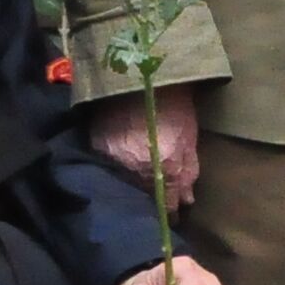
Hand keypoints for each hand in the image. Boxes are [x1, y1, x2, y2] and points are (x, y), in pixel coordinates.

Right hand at [84, 81, 199, 209]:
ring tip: (135, 176)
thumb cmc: (175, 104)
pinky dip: (113, 164)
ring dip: (130, 181)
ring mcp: (113, 158)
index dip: (169, 212)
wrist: (143, 70)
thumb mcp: (189, 138)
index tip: (170, 214)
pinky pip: (105, 163)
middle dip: (149, 197)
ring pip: (122, 182)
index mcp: (164, 169)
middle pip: (142, 196)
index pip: (166, 206)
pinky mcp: (95, 144)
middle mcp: (136, 169)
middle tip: (153, 192)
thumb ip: (188, 171)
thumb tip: (186, 201)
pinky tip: (119, 158)